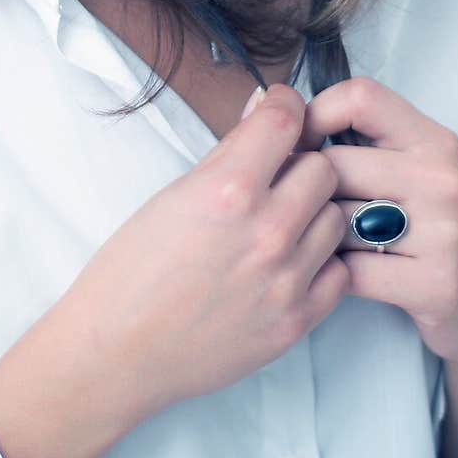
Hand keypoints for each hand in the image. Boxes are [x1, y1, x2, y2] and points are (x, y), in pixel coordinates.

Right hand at [57, 85, 348, 424]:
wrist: (118, 351)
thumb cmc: (133, 271)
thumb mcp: (173, 195)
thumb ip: (228, 152)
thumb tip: (265, 109)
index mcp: (228, 191)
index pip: (287, 119)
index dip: (283, 106)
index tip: (279, 111)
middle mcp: (266, 232)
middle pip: (323, 167)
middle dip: (301, 162)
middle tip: (277, 175)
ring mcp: (286, 280)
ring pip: (336, 217)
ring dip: (313, 212)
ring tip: (281, 222)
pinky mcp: (296, 321)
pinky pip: (338, 272)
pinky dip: (319, 262)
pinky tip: (288, 261)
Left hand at [300, 77, 457, 367]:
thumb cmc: (431, 226)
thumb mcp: (412, 168)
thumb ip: (354, 136)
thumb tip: (259, 101)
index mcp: (434, 140)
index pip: (359, 97)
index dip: (314, 115)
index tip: (301, 145)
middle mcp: (443, 178)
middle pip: (333, 165)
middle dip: (306, 190)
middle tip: (302, 209)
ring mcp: (445, 232)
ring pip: (336, 219)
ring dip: (317, 236)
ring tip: (327, 244)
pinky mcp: (436, 284)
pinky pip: (350, 271)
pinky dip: (333, 275)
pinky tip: (343, 275)